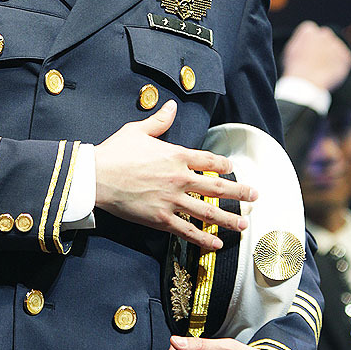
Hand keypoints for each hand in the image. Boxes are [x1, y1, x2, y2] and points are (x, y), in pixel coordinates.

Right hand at [94, 101, 256, 250]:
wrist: (96, 176)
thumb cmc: (115, 152)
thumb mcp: (138, 130)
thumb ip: (159, 120)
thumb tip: (172, 106)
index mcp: (176, 155)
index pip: (209, 160)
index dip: (224, 164)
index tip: (233, 168)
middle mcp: (180, 177)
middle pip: (216, 186)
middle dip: (239, 193)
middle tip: (254, 197)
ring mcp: (172, 200)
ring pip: (207, 211)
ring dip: (228, 218)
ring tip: (243, 224)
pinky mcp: (161, 218)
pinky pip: (187, 230)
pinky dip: (203, 238)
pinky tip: (216, 243)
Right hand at [282, 21, 350, 91]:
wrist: (306, 82)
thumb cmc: (295, 68)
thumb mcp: (292, 50)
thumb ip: (302, 42)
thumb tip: (310, 41)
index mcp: (309, 29)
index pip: (311, 31)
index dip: (308, 43)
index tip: (305, 53)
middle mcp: (324, 33)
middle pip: (325, 36)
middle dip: (323, 46)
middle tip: (316, 61)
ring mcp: (336, 44)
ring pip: (335, 49)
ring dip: (331, 56)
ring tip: (320, 71)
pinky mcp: (345, 56)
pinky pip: (344, 60)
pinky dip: (339, 67)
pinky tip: (328, 73)